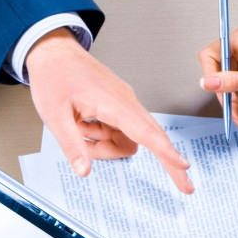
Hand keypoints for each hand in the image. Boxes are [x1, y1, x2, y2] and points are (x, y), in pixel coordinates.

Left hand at [27, 29, 192, 193]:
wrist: (53, 51)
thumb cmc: (54, 74)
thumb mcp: (55, 116)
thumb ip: (72, 146)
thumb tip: (84, 171)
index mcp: (113, 103)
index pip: (146, 132)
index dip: (167, 152)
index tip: (183, 166)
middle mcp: (124, 102)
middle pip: (148, 138)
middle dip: (161, 159)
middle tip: (184, 186)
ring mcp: (122, 102)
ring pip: (128, 138)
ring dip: (106, 145)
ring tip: (78, 131)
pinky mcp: (116, 103)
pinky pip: (118, 129)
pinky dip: (103, 135)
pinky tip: (82, 125)